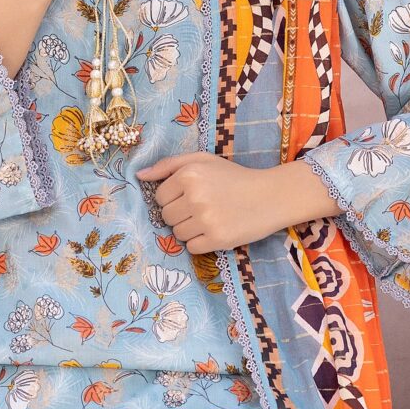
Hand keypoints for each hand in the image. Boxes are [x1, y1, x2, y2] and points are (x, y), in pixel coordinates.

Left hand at [139, 152, 337, 251]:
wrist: (270, 196)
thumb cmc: (233, 177)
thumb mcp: (202, 160)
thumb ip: (168, 165)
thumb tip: (139, 176)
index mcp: (189, 175)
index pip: (160, 197)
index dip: (173, 198)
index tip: (192, 196)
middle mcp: (195, 197)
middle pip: (166, 217)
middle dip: (180, 215)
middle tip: (202, 208)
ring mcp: (206, 220)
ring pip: (177, 234)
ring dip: (190, 229)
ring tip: (210, 218)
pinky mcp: (217, 240)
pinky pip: (191, 248)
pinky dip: (200, 243)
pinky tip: (215, 230)